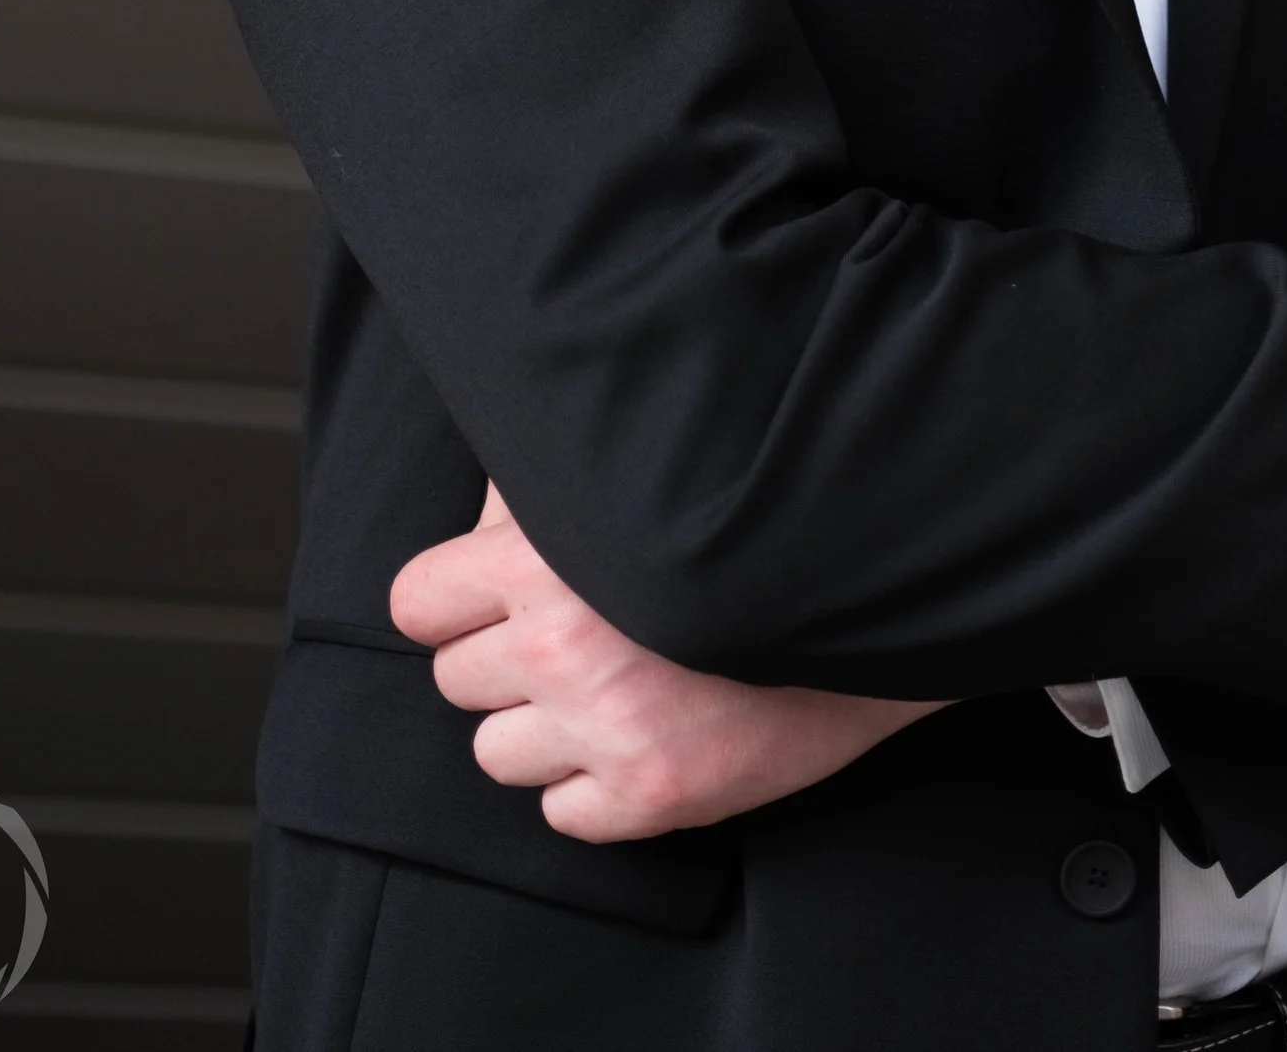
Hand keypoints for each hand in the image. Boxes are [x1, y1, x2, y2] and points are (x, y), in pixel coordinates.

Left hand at [388, 486, 941, 840]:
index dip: (458, 597)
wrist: (871, 590)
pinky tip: (651, 730)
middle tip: (586, 632)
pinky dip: (595, 786)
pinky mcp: (649, 797)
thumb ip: (534, 491)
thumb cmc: (743, 521)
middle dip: (508, 659)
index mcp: (543, 558)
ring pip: (496, 754)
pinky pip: (560, 815)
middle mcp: (564, 647)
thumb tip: (469, 516)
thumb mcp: (629, 471)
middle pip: (455, 680)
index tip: (500, 594)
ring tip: (620, 680)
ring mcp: (607, 730)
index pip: (416, 604)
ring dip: (545, 728)